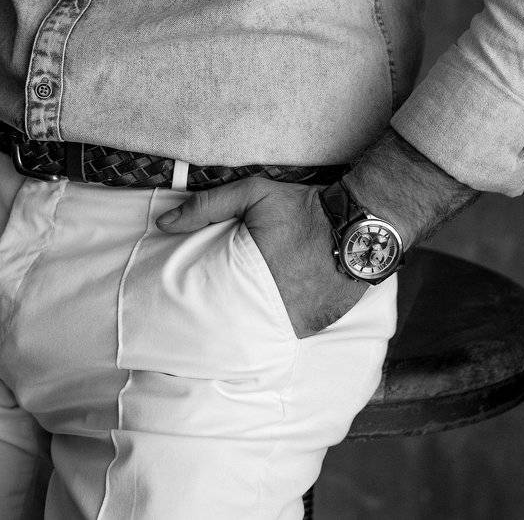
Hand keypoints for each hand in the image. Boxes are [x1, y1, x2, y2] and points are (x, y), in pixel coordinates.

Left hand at [156, 177, 369, 337]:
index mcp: (254, 275)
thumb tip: (163, 223)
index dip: (205, 301)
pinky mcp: (319, 325)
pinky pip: (292, 330)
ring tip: (248, 305)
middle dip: (228, 314)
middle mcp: (276, 307)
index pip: (215, 302)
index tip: (198, 297)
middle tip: (222, 302)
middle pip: (237, 320)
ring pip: (264, 329)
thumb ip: (207, 206)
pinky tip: (278, 306)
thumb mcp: (252, 194)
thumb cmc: (303, 207)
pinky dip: (283, 320)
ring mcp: (300, 321)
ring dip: (256, 319)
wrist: (360, 221)